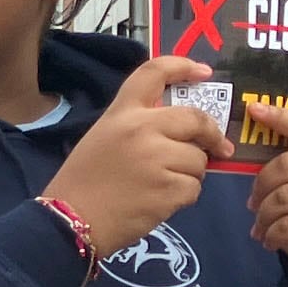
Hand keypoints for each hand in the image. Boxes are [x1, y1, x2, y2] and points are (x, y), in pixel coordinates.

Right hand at [44, 55, 224, 258]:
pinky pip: (194, 187)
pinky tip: (160, 201)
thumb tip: (186, 129)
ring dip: (190, 173)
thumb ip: (139, 125)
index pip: (154, 72)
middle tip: (218, 147)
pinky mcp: (168, 189)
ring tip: (163, 184)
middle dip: (212, 133)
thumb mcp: (104, 137)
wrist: (70, 220)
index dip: (183, 66)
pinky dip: (183, 196)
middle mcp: (141, 128)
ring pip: (198, 159)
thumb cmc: (84, 180)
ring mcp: (156, 158)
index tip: (204, 72)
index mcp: (122, 113)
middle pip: (195, 117)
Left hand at [242, 98, 287, 282]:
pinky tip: (271, 240)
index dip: (280, 118)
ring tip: (262, 228)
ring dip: (264, 217)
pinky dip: (272, 234)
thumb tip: (243, 159)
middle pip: (286, 167)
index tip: (253, 109)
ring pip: (285, 198)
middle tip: (253, 207)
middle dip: (261, 189)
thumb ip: (286, 172)